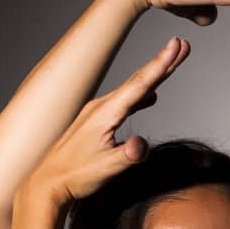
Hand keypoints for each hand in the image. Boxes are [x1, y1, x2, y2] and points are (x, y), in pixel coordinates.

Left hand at [22, 36, 189, 203]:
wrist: (46, 183)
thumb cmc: (75, 176)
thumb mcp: (105, 169)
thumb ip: (127, 156)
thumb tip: (143, 145)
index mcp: (105, 113)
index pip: (140, 84)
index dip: (161, 64)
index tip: (177, 44)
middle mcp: (100, 107)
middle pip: (139, 80)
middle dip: (163, 62)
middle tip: (183, 44)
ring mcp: (97, 113)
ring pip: (132, 90)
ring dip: (155, 76)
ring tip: (172, 63)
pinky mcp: (97, 122)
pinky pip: (125, 102)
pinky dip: (142, 94)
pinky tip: (151, 96)